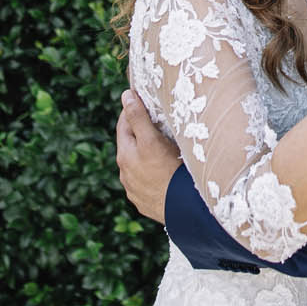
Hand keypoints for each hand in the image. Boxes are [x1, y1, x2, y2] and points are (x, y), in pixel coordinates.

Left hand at [115, 89, 179, 223]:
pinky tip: (165, 172)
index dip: (132, 110)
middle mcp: (125, 174)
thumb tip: (126, 96)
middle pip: (130, 145)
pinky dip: (152, 173)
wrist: (182, 210)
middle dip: (139, 131)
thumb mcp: (151, 141)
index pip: (124, 124)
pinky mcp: (145, 203)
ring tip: (162, 147)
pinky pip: (147, 182)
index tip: (143, 100)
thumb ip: (138, 118)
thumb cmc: (168, 172)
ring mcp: (135, 190)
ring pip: (138, 164)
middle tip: (155, 120)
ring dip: (145, 154)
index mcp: (124, 156)